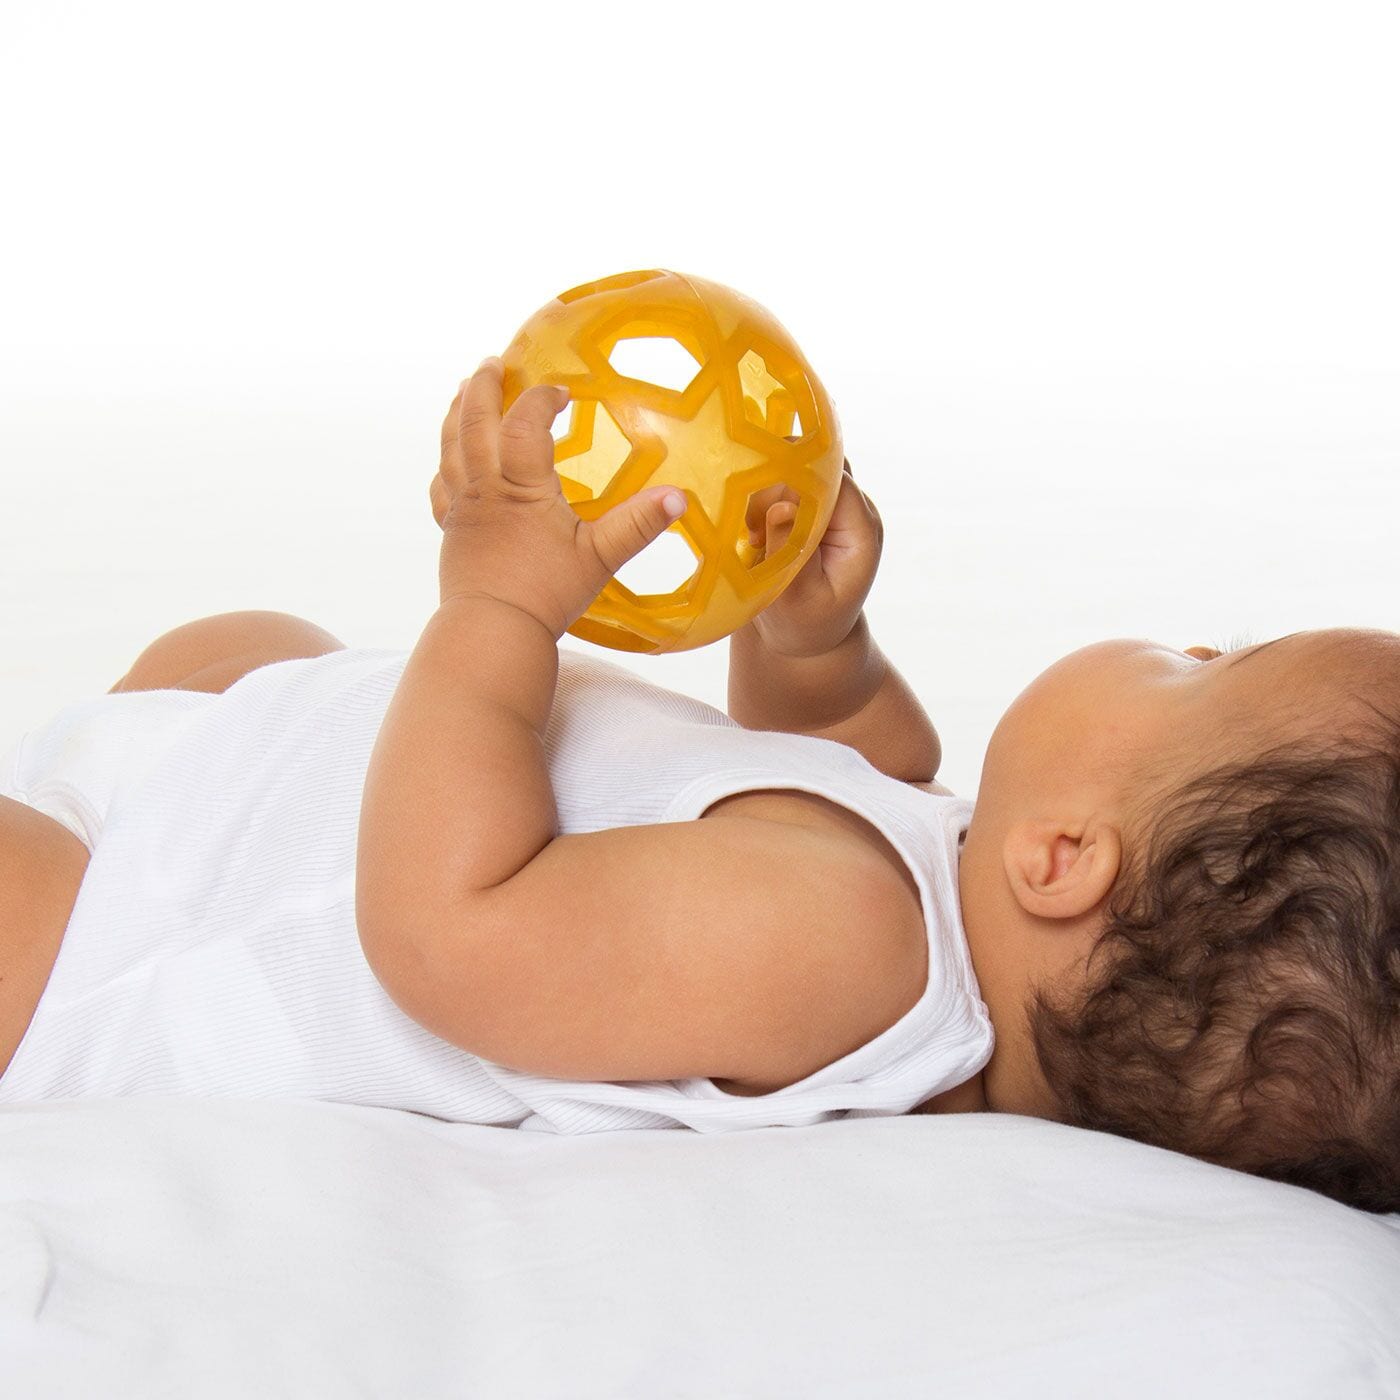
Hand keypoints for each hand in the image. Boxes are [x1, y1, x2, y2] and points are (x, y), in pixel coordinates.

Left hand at [430, 358, 686, 639]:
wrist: (492, 631)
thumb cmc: (546, 594)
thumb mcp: (601, 557)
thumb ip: (639, 524)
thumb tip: (679, 497)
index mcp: (522, 486)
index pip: (526, 423)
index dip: (542, 400)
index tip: (562, 393)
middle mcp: (486, 487)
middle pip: (475, 421)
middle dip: (485, 387)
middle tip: (493, 363)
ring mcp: (463, 507)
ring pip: (452, 446)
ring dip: (458, 412)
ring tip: (465, 390)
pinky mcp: (451, 529)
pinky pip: (441, 485)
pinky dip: (446, 463)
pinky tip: (451, 460)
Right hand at [740, 451, 882, 657]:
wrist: (809, 636)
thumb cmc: (805, 624)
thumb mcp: (795, 598)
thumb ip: (790, 551)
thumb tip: (782, 506)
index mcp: (861, 532)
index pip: (835, 480)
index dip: (796, 478)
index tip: (760, 507)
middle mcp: (855, 511)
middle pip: (817, 466)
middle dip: (778, 485)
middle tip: (754, 529)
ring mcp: (836, 507)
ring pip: (798, 468)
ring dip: (767, 494)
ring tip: (754, 537)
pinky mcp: (816, 506)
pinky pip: (787, 482)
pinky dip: (764, 501)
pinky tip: (756, 534)